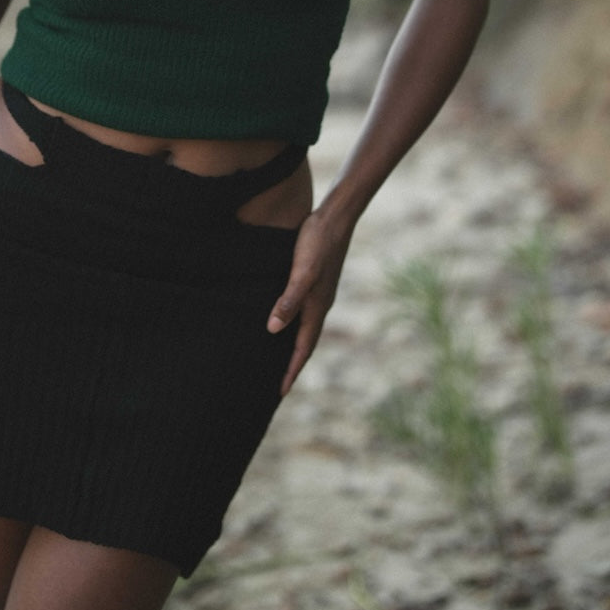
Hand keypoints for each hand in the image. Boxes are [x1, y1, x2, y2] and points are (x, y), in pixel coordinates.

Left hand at [267, 209, 353, 394]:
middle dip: (293, 365)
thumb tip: (273, 330)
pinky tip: (284, 321)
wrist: (336, 217)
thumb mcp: (302, 272)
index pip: (302, 348)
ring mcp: (319, 293)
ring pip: (305, 328)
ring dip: (294, 347)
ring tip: (280, 361)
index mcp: (316, 307)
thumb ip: (289, 300)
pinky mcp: (316, 281)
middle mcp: (319, 305)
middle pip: (305, 343)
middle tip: (279, 387)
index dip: (291, 370)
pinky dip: (294, 325)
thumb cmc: (317, 242)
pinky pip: (303, 312)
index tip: (280, 392)